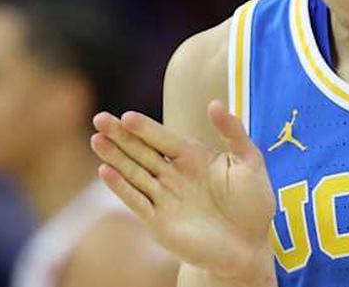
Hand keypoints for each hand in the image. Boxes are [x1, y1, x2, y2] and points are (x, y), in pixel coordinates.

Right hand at [91, 100, 276, 284]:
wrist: (250, 245)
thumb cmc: (253, 202)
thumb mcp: (249, 161)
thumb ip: (233, 132)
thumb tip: (213, 103)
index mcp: (194, 158)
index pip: (164, 139)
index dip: (147, 128)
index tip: (128, 116)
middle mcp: (175, 176)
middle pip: (142, 151)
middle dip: (121, 136)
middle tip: (99, 118)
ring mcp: (165, 198)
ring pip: (134, 173)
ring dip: (114, 157)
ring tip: (96, 139)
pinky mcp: (159, 222)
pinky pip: (137, 201)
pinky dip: (121, 187)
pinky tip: (105, 171)